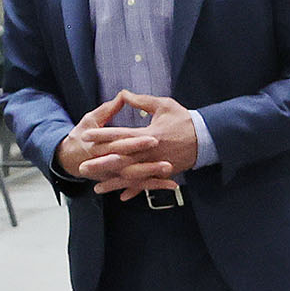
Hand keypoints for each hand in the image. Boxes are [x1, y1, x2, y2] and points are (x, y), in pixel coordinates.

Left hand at [66, 90, 197, 200]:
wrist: (206, 138)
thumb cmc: (184, 119)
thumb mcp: (164, 105)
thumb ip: (142, 101)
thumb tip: (123, 94)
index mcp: (148, 134)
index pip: (120, 135)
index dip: (102, 135)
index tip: (86, 137)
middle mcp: (150, 152)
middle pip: (121, 160)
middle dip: (101, 165)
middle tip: (83, 168)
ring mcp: (156, 164)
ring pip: (131, 176)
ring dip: (113, 183)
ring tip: (97, 188)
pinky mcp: (163, 172)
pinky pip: (147, 183)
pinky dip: (135, 190)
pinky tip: (121, 196)